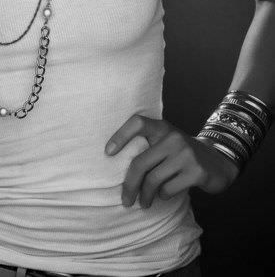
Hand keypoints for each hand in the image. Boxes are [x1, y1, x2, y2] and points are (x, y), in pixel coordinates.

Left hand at [105, 114, 239, 208]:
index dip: (120, 135)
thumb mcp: (167, 143)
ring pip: (153, 180)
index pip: (138, 123)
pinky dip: (163, 196)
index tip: (108, 152)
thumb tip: (123, 173)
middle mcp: (173, 138)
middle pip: (140, 163)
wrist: (218, 161)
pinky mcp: (196, 172)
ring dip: (145, 196)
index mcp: (163, 127)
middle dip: (129, 185)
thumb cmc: (182, 155)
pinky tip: (165, 195)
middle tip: (125, 200)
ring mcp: (185, 154)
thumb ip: (150, 148)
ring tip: (143, 202)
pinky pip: (169, 189)